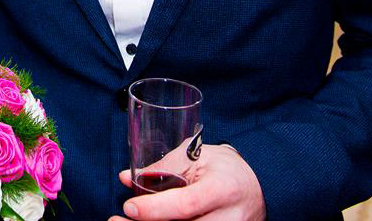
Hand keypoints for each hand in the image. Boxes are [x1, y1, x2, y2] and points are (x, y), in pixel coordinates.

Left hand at [112, 144, 264, 220]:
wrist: (256, 192)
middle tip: (115, 220)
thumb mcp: (198, 157)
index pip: (186, 205)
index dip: (156, 209)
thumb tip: (127, 178)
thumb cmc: (226, 170)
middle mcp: (228, 219)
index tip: (129, 207)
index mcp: (223, 189)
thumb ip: (163, 167)